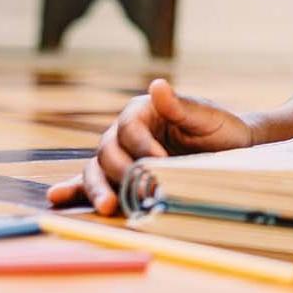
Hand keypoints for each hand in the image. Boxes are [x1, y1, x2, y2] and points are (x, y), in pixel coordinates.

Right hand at [46, 78, 251, 215]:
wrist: (233, 151)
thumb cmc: (221, 130)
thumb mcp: (206, 116)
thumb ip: (181, 105)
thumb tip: (158, 86)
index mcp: (144, 111)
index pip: (130, 127)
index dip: (141, 145)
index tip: (160, 162)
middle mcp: (126, 132)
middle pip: (108, 151)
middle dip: (120, 172)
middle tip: (137, 191)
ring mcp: (121, 156)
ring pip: (97, 169)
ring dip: (97, 188)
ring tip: (106, 206)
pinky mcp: (120, 177)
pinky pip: (92, 182)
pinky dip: (76, 190)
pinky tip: (59, 197)